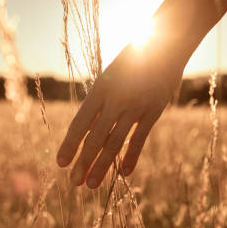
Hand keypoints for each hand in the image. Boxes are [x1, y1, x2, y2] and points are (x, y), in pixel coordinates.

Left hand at [56, 40, 184, 188]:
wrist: (166, 42)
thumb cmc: (134, 57)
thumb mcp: (111, 73)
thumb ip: (101, 100)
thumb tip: (88, 126)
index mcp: (99, 89)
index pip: (79, 123)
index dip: (69, 145)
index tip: (60, 163)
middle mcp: (115, 100)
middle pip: (95, 138)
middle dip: (82, 163)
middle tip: (73, 182)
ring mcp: (135, 107)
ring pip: (114, 143)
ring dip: (102, 166)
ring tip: (92, 184)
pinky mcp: (154, 111)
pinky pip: (139, 140)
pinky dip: (131, 158)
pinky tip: (124, 174)